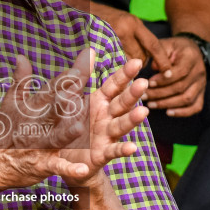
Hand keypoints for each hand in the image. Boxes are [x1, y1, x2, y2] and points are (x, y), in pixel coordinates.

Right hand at [0, 51, 147, 188]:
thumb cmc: (6, 130)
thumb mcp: (12, 103)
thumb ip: (20, 80)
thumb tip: (21, 56)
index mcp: (36, 106)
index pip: (55, 86)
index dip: (71, 71)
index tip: (89, 55)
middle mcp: (39, 123)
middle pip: (55, 107)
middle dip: (68, 94)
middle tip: (81, 80)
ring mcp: (40, 145)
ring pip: (56, 136)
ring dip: (67, 131)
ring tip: (80, 127)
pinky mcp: (41, 165)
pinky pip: (57, 166)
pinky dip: (69, 169)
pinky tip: (83, 169)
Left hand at [60, 55, 151, 187]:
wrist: (66, 158)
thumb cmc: (71, 124)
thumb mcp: (70, 100)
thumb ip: (78, 77)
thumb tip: (90, 51)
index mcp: (99, 102)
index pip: (114, 85)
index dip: (125, 74)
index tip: (137, 61)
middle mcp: (107, 117)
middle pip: (122, 103)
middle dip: (132, 94)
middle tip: (144, 82)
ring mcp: (106, 136)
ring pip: (121, 125)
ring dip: (132, 120)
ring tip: (144, 112)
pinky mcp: (101, 154)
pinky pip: (113, 151)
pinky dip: (123, 150)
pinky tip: (133, 148)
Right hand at [91, 3, 166, 66]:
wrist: (80, 9)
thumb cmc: (102, 16)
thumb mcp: (124, 19)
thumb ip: (136, 34)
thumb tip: (148, 55)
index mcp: (133, 23)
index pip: (153, 45)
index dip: (162, 60)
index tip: (168, 72)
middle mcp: (124, 29)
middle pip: (141, 56)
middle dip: (140, 64)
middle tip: (133, 64)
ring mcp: (111, 38)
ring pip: (128, 61)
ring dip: (127, 65)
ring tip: (119, 60)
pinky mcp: (99, 46)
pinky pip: (113, 62)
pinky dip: (114, 65)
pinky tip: (110, 61)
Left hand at [144, 36, 206, 117]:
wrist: (191, 50)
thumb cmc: (174, 48)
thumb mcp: (165, 44)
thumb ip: (159, 54)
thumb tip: (154, 67)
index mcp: (191, 57)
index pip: (180, 72)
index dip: (164, 79)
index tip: (149, 82)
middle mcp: (199, 71)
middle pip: (181, 87)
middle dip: (160, 93)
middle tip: (144, 96)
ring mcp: (202, 83)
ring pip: (187, 98)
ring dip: (168, 103)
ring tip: (151, 104)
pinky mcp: (202, 93)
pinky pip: (196, 106)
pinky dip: (183, 112)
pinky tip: (168, 112)